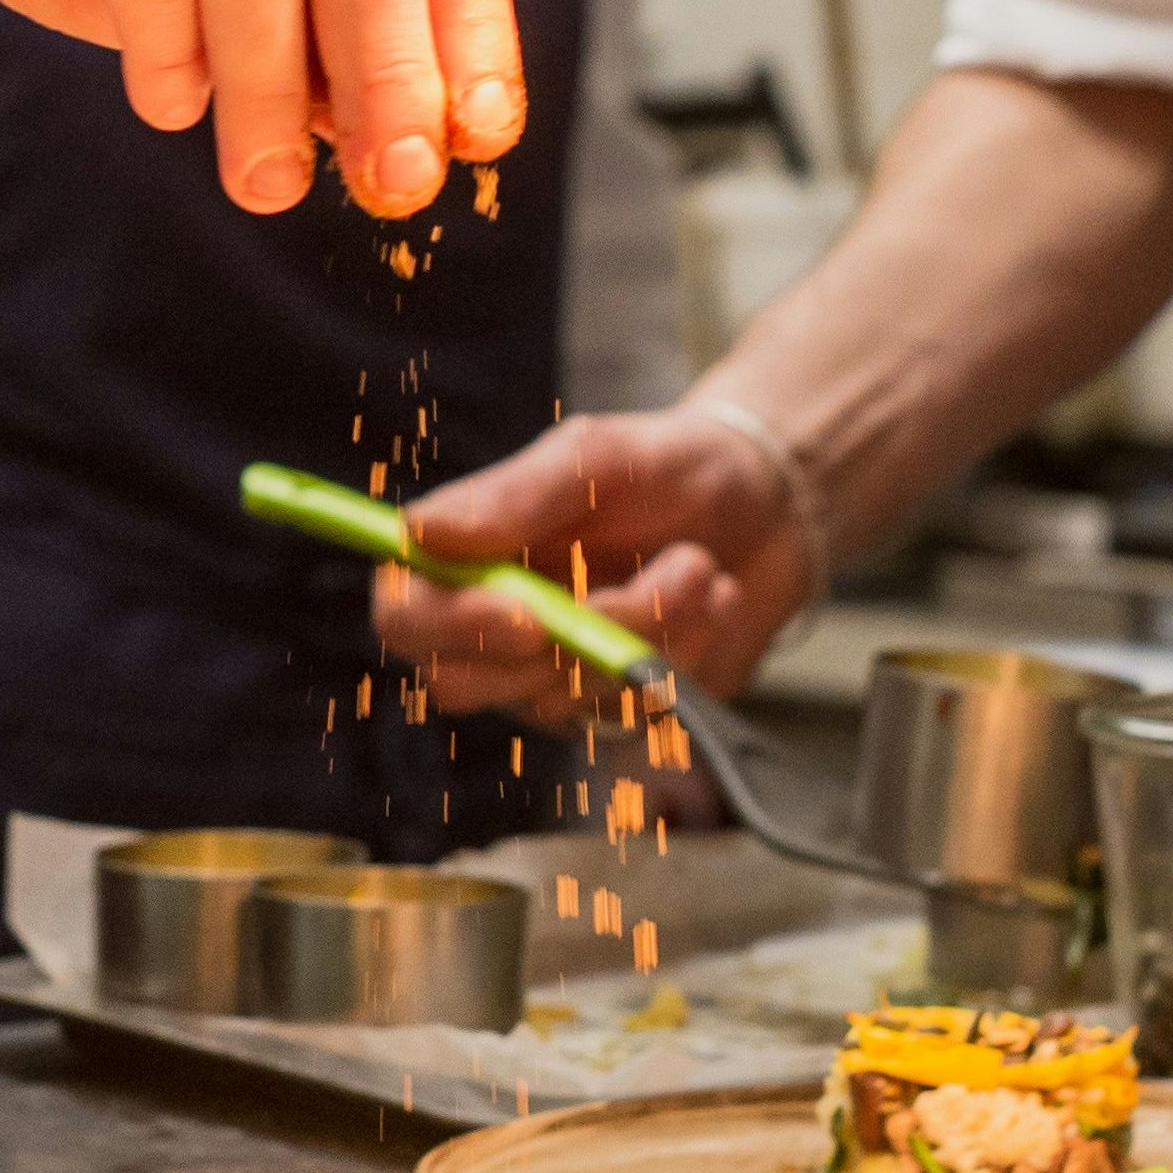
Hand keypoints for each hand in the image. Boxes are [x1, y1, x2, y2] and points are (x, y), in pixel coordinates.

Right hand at [369, 406, 812, 724]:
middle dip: (573, 635)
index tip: (528, 611)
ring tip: (699, 564)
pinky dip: (685, 654)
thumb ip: (511, 495)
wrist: (768, 510)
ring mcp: (551, 681)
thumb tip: (419, 532)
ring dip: (652, 627)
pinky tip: (711, 602)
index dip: (449, 625)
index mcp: (466, 559)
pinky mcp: (613, 713)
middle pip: (465, 683)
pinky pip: (630, 716)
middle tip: (665, 571)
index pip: (404, 615)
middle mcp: (494, 630)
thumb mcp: (595, 456)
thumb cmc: (667, 468)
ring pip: (563, 697)